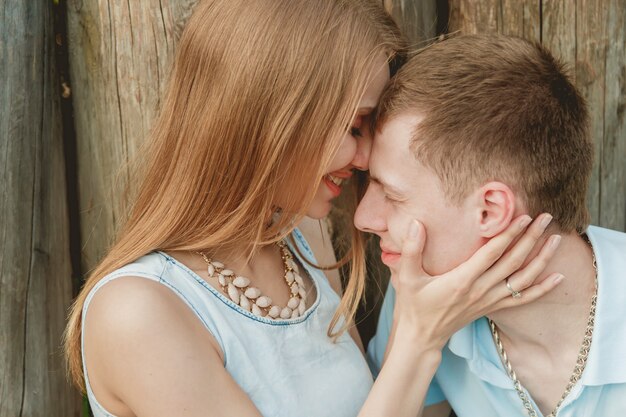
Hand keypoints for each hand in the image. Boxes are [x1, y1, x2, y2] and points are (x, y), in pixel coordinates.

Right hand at [391, 213, 562, 352]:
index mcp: (462, 280)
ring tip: (556, 240)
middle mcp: (480, 290)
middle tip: (547, 218)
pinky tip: (558, 277)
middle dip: (531, 238)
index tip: (524, 217)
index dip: (509, 234)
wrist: (421, 336)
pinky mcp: (492, 307)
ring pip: (523, 279)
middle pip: (513, 262)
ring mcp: (489, 300)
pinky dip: (542, 289)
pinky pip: (522, 299)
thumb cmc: (413, 304)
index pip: (492, 253)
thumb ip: (411, 249)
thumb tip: (416, 223)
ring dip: (541, 259)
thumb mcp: (406, 276)